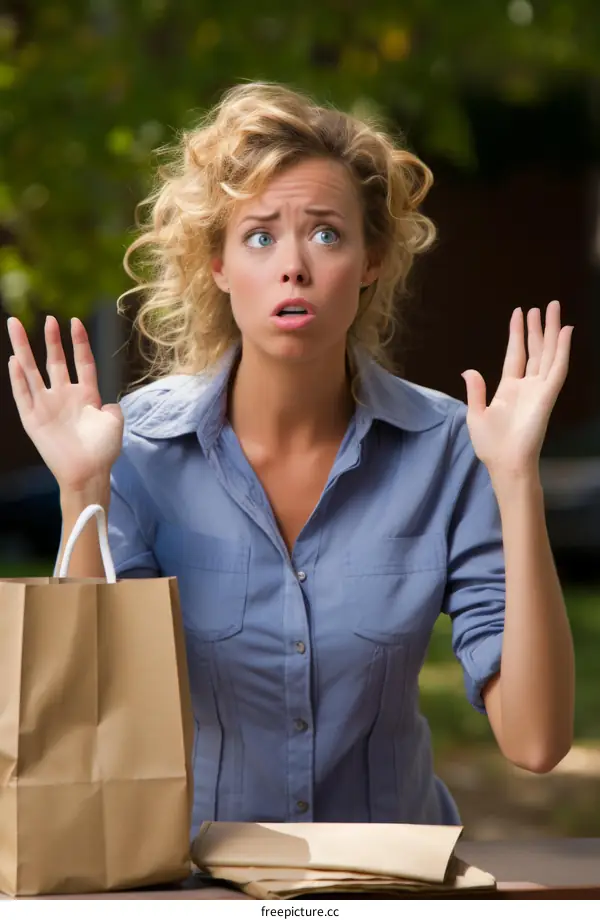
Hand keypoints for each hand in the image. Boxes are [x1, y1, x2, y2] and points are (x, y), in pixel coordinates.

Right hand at [7, 315, 123, 491]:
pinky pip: (22, 395)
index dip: (79, 342)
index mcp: (86, 395)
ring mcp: (47, 406)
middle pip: (55, 361)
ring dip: (24, 349)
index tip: (74, 321)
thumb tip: (110, 403)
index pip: (82, 362)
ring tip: (16, 326)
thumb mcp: (114, 422)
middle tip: (48, 319)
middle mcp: (64, 397)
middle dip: (52, 340)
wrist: (89, 473)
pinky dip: (17, 378)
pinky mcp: (33, 419)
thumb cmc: (103, 451)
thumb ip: (113, 407)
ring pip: (32, 371)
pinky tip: (14, 360)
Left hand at [461, 301, 572, 477]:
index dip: (517, 334)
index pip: (516, 355)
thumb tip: (469, 371)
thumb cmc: (490, 444)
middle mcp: (526, 386)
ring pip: (548, 353)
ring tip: (553, 308)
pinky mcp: (548, 395)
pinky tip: (566, 331)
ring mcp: (539, 389)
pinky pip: (558, 368)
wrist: (505, 462)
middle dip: (537, 328)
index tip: (519, 313)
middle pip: (535, 350)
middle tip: (542, 307)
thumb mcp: (476, 415)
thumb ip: (476, 391)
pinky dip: (563, 349)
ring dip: (551, 331)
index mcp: (508, 389)